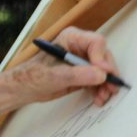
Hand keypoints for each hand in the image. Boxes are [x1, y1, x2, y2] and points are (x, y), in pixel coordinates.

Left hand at [0, 27, 122, 110]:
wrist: (25, 88)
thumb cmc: (33, 77)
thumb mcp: (55, 76)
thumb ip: (78, 75)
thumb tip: (101, 74)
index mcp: (72, 38)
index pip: (96, 43)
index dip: (103, 58)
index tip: (104, 75)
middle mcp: (80, 46)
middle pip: (103, 57)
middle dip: (108, 74)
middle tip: (111, 89)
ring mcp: (83, 60)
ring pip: (103, 70)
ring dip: (106, 84)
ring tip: (102, 98)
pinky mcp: (83, 73)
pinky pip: (98, 79)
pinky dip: (100, 89)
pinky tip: (98, 99)